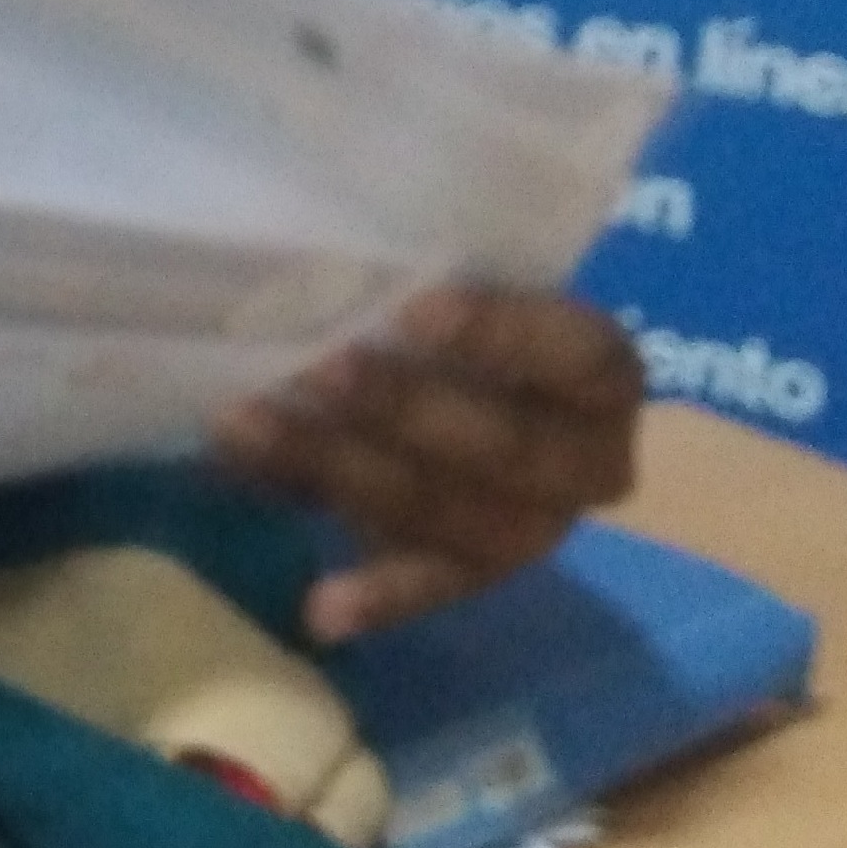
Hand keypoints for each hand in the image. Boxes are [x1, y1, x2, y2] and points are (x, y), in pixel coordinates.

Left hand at [212, 285, 641, 641]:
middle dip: (405, 410)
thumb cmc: (461, 310)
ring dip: (345, 475)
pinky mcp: (475, 574)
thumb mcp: (456, 278)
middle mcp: (585, 460)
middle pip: (504, 447)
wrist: (491, 390)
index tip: (415, 307)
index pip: (570, 350)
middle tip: (319, 369)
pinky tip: (320, 606)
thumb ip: (411, 275)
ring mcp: (534, 529)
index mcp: (599, 370)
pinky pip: (426, 588)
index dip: (498, 332)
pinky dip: (375, 596)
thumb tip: (311, 240)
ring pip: (450, 516)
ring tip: (247, 430)